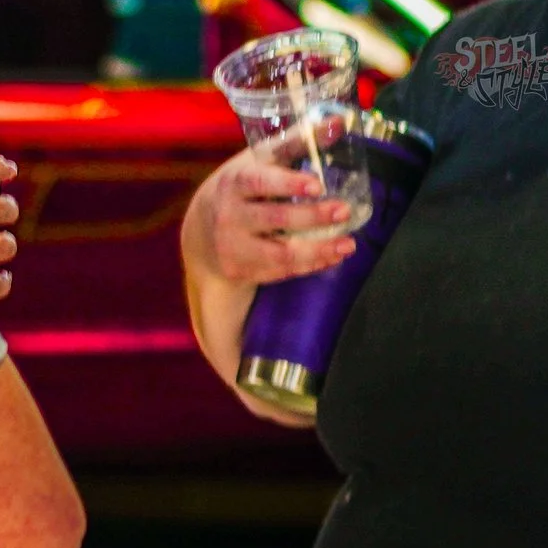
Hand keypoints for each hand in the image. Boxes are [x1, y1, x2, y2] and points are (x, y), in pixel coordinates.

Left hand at [181, 148, 358, 426]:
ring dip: (301, 182)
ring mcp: (237, 187)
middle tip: (345, 218)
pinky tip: (339, 125)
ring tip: (331, 186)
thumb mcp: (239, 327)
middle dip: (313, 220)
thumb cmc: (239, 285)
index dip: (311, 256)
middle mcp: (231, 223)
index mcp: (236, 262)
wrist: (201, 232)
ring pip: (271, 183)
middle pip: (277, 222)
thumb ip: (259, 373)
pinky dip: (308, 132)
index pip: (277, 259)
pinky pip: (280, 143)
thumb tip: (290, 422)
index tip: (346, 252)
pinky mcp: (250, 158)